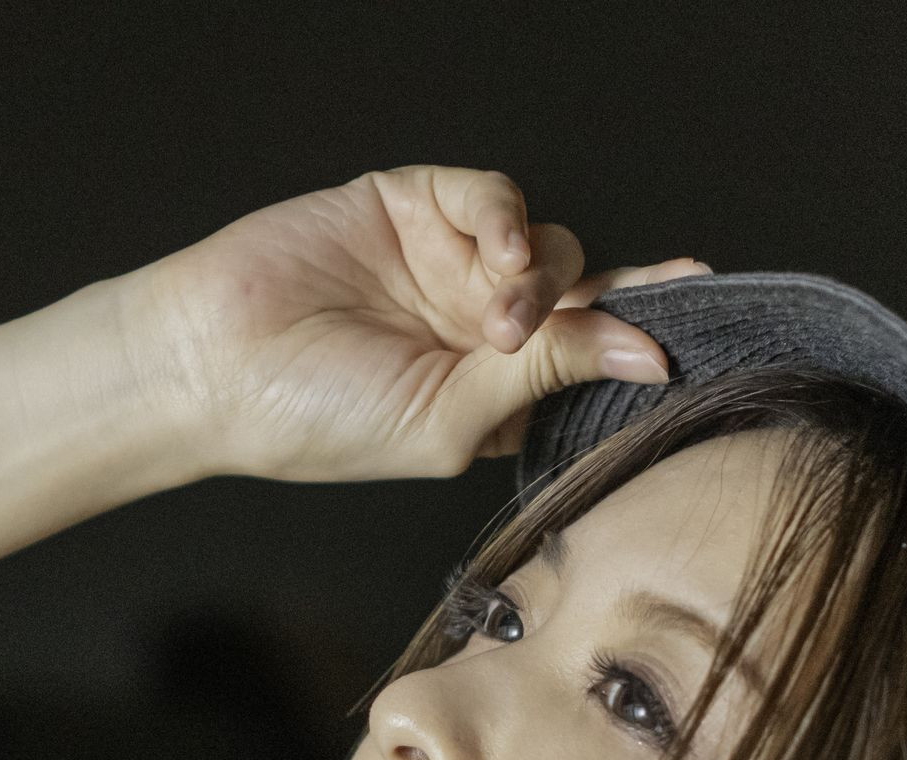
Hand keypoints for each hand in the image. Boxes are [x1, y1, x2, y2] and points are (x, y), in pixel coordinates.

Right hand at [115, 167, 711, 484]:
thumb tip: (648, 352)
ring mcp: (449, 263)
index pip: (587, 358)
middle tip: (555, 327)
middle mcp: (480, 327)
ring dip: (539, 274)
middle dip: (588, 305)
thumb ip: (547, 376)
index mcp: (493, 393)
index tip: (691, 324)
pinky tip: (497, 252)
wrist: (216, 363)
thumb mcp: (451, 418)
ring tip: (498, 312)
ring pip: (547, 243)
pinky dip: (508, 217)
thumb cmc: (316, 418)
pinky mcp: (414, 206)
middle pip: (581, 293)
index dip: (637, 336)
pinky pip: (492, 195)